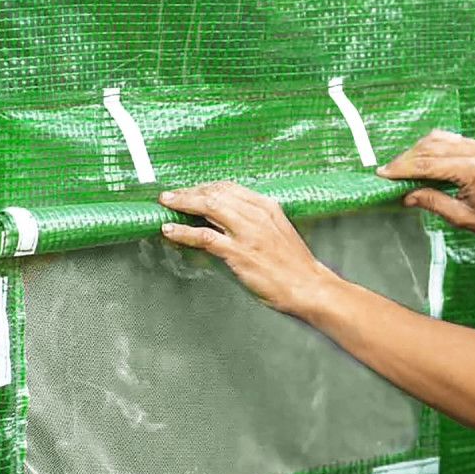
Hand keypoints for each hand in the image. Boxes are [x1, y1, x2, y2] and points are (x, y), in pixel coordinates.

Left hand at [159, 181, 333, 315]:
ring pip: (208, 207)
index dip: (205, 187)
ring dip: (182, 204)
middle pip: (215, 193)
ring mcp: (247, 233)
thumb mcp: (280, 233)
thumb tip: (233, 221)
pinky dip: (183, 231)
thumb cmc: (295, 266)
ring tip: (166, 205)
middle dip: (189, 192)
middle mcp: (256, 214)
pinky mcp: (238, 252)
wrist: (308, 286)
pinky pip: (204, 236)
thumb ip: (258, 222)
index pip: (229, 188)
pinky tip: (170, 230)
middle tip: (170, 195)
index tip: (191, 190)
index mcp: (267, 207)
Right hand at [376, 129, 474, 243]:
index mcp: (470, 170)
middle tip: (387, 172)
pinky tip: (421, 157)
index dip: (402, 168)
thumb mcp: (461, 218)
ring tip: (401, 167)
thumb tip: (407, 195)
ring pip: (436, 139)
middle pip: (428, 147)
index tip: (382, 173)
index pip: (427, 164)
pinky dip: (430, 145)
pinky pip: (448, 138)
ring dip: (416, 150)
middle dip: (405, 159)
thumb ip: (433, 203)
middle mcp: (473, 152)